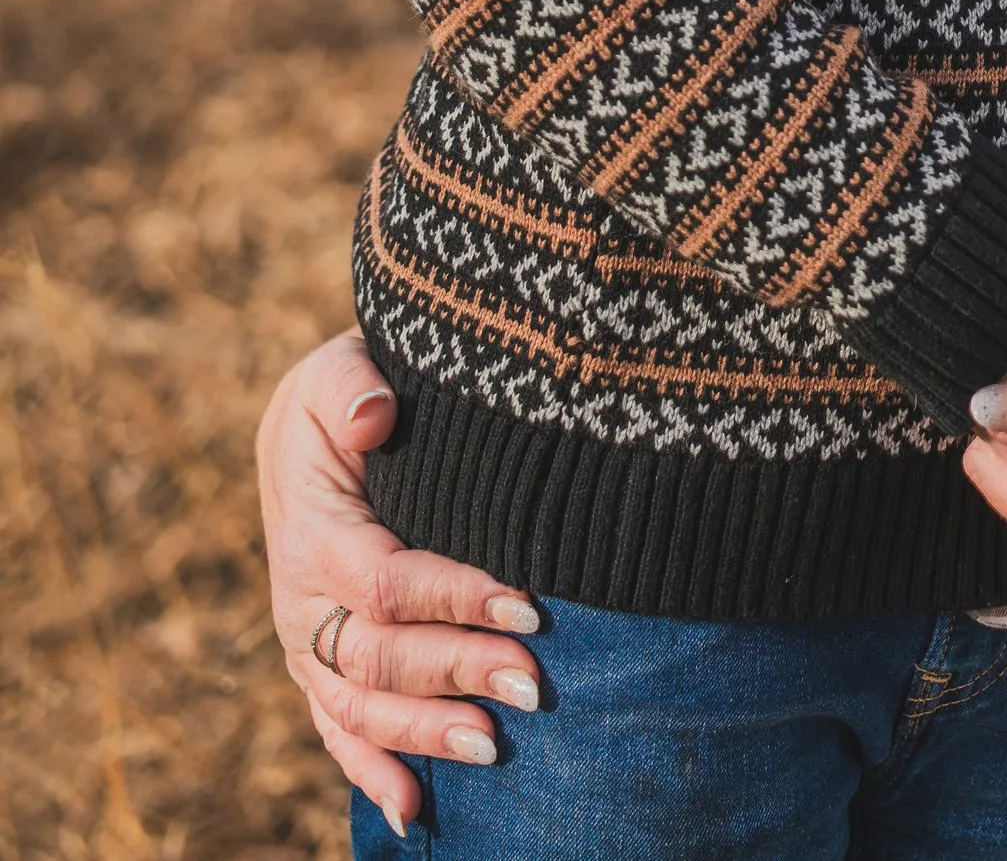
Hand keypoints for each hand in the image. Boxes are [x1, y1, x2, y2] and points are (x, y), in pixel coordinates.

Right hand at [258, 334, 545, 837]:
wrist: (311, 423)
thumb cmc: (340, 395)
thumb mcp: (335, 367)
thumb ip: (352, 385)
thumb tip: (375, 417)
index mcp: (312, 533)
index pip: (385, 582)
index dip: (454, 597)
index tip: (527, 601)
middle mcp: (301, 602)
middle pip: (378, 657)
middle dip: (456, 674)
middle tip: (531, 684)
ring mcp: (307, 644)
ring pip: (360, 707)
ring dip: (425, 734)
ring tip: (494, 746)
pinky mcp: (317, 668)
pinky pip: (337, 732)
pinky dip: (370, 775)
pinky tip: (413, 813)